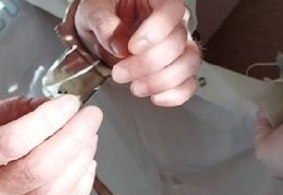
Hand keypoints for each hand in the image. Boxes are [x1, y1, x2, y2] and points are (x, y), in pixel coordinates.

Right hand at [0, 96, 101, 194]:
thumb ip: (12, 111)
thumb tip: (54, 106)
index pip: (13, 141)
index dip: (48, 119)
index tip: (70, 103)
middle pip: (40, 169)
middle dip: (74, 137)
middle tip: (91, 117)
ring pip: (55, 192)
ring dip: (81, 159)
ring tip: (90, 136)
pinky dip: (82, 184)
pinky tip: (86, 163)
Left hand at [75, 0, 200, 106]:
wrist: (101, 34)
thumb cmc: (102, 15)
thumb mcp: (93, 10)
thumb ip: (103, 22)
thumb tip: (119, 44)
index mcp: (157, 0)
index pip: (171, 10)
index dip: (156, 30)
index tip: (133, 47)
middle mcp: (174, 22)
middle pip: (178, 42)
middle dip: (148, 64)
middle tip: (120, 72)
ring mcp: (180, 46)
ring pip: (188, 63)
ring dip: (162, 81)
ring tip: (136, 87)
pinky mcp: (179, 68)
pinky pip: (189, 83)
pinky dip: (175, 94)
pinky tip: (155, 97)